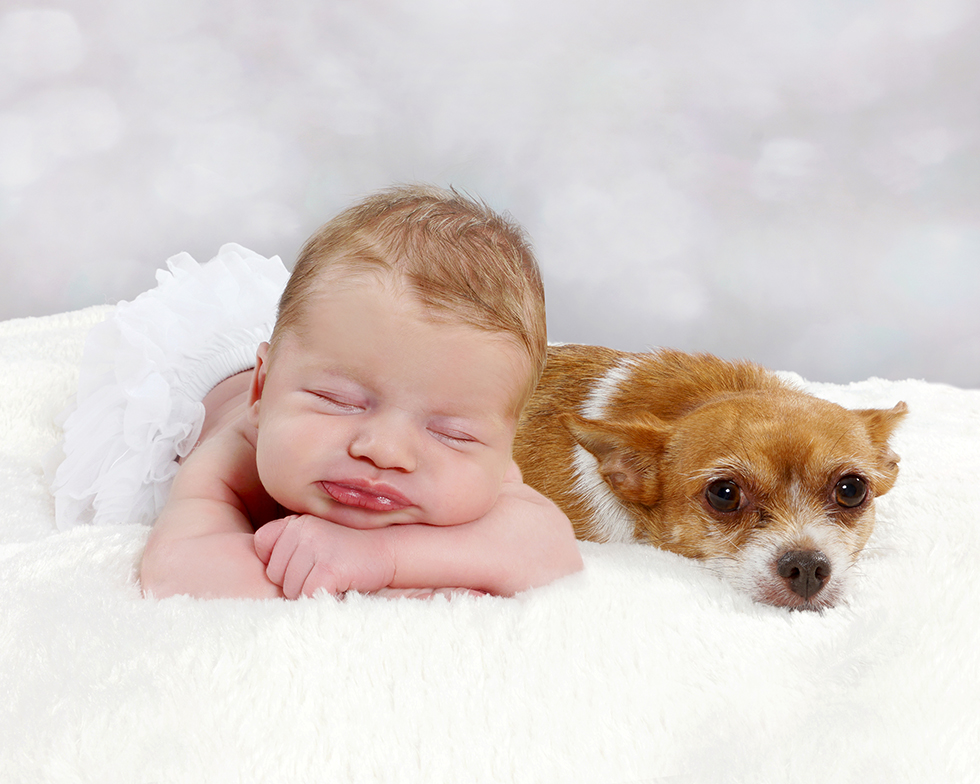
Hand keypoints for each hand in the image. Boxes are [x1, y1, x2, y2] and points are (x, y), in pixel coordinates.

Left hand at [253, 515, 395, 598]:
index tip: (305, 562)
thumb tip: (261, 573)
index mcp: (296, 522)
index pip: (261, 544)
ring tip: (332, 580)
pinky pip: (307, 597)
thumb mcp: (315, 539)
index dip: (279, 562)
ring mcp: (315, 547)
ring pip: (289, 589)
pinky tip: (338, 587)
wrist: (388, 552)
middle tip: (323, 573)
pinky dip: (321, 600)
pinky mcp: (328, 568)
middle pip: (274, 574)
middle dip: (295, 582)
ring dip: (309, 594)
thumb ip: (288, 547)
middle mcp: (302, 530)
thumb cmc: (347, 553)